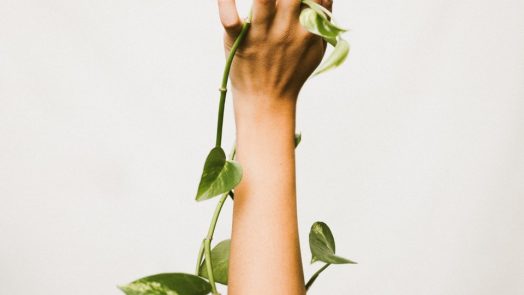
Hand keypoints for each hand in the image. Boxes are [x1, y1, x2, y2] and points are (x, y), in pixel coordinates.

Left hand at [218, 0, 332, 100]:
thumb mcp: (315, 50)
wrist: (267, 102)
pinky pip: (230, 19)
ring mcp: (262, 34)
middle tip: (283, 0)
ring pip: (263, 0)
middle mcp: (286, 30)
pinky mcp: (239, 40)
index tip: (303, 0)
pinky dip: (226, 4)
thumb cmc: (292, 73)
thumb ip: (323, 23)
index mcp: (308, 30)